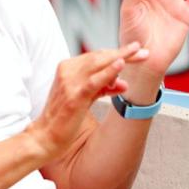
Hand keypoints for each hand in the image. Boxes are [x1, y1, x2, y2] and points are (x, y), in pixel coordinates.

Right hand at [26, 43, 147, 159]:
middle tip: (143, 51)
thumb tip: (124, 83)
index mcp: (68, 67)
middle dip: (124, 52)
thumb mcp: (85, 98)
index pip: (97, 55)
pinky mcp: (74, 96)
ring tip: (139, 54)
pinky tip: (120, 65)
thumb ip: (103, 88)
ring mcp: (70, 82)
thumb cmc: (64, 118)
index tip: (136, 50)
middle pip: (100, 56)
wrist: (45, 137)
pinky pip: (94, 81)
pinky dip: (108, 72)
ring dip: (121, 57)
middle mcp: (67, 70)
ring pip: (98, 63)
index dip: (118, 52)